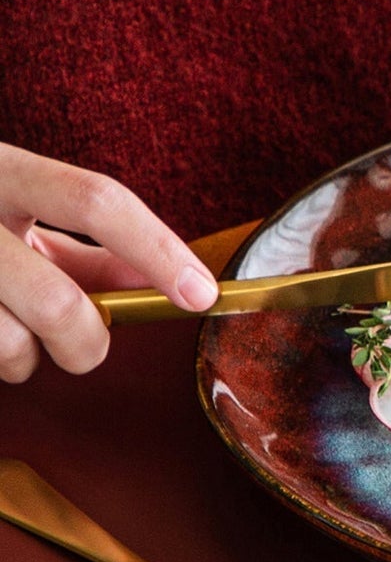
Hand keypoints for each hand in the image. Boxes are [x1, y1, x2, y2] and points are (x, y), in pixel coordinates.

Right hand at [0, 146, 215, 382]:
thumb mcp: (15, 213)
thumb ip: (85, 249)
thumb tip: (160, 284)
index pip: (95, 199)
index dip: (157, 249)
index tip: (201, 294)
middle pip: (57, 301)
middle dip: (87, 342)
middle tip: (85, 347)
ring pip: (8, 345)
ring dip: (23, 361)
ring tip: (8, 339)